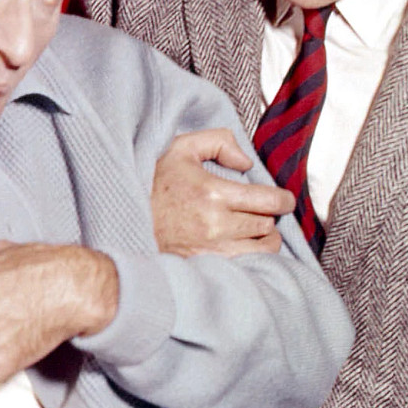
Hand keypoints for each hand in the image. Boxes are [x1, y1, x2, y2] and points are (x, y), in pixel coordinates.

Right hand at [152, 130, 291, 256]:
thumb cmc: (154, 182)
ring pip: (261, 250)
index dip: (283, 200)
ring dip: (263, 239)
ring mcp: (209, 250)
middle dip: (269, 217)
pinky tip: (242, 246)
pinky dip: (249, 256)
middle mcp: (215, 225)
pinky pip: (243, 265)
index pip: (269, 201)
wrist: (123, 217)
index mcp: (214, 193)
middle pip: (267, 226)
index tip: (284, 199)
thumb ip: (220, 142)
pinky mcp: (203, 265)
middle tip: (263, 211)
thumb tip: (246, 162)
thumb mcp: (183, 147)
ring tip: (256, 230)